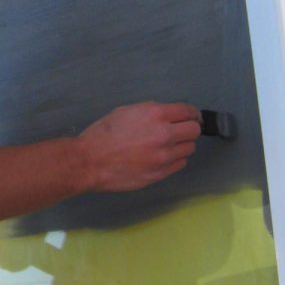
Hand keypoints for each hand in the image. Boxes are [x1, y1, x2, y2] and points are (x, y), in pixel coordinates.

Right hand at [79, 102, 201, 192]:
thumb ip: (149, 112)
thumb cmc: (103, 133)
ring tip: (167, 145)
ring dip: (181, 145)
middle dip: (188, 128)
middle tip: (179, 131)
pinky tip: (161, 157)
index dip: (191, 113)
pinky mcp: (161, 173)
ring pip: (189, 148)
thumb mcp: (125, 111)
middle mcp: (164, 134)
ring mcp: (164, 156)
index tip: (191, 116)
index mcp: (155, 114)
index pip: (188, 111)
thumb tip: (165, 116)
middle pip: (194, 131)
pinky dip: (174, 159)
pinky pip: (180, 163)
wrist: (90, 161)